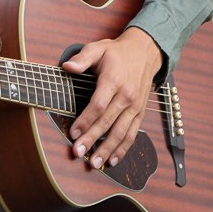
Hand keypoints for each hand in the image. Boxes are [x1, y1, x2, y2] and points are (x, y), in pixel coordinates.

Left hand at [62, 27, 162, 168]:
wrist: (145, 52)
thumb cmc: (117, 52)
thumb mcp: (98, 48)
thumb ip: (82, 58)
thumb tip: (67, 66)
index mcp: (114, 80)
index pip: (98, 105)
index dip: (85, 121)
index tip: (73, 133)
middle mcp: (126, 95)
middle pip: (108, 122)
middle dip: (92, 140)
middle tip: (79, 153)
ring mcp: (135, 106)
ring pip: (121, 132)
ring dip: (108, 149)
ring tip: (95, 163)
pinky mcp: (140, 112)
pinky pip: (132, 134)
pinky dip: (123, 149)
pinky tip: (113, 160)